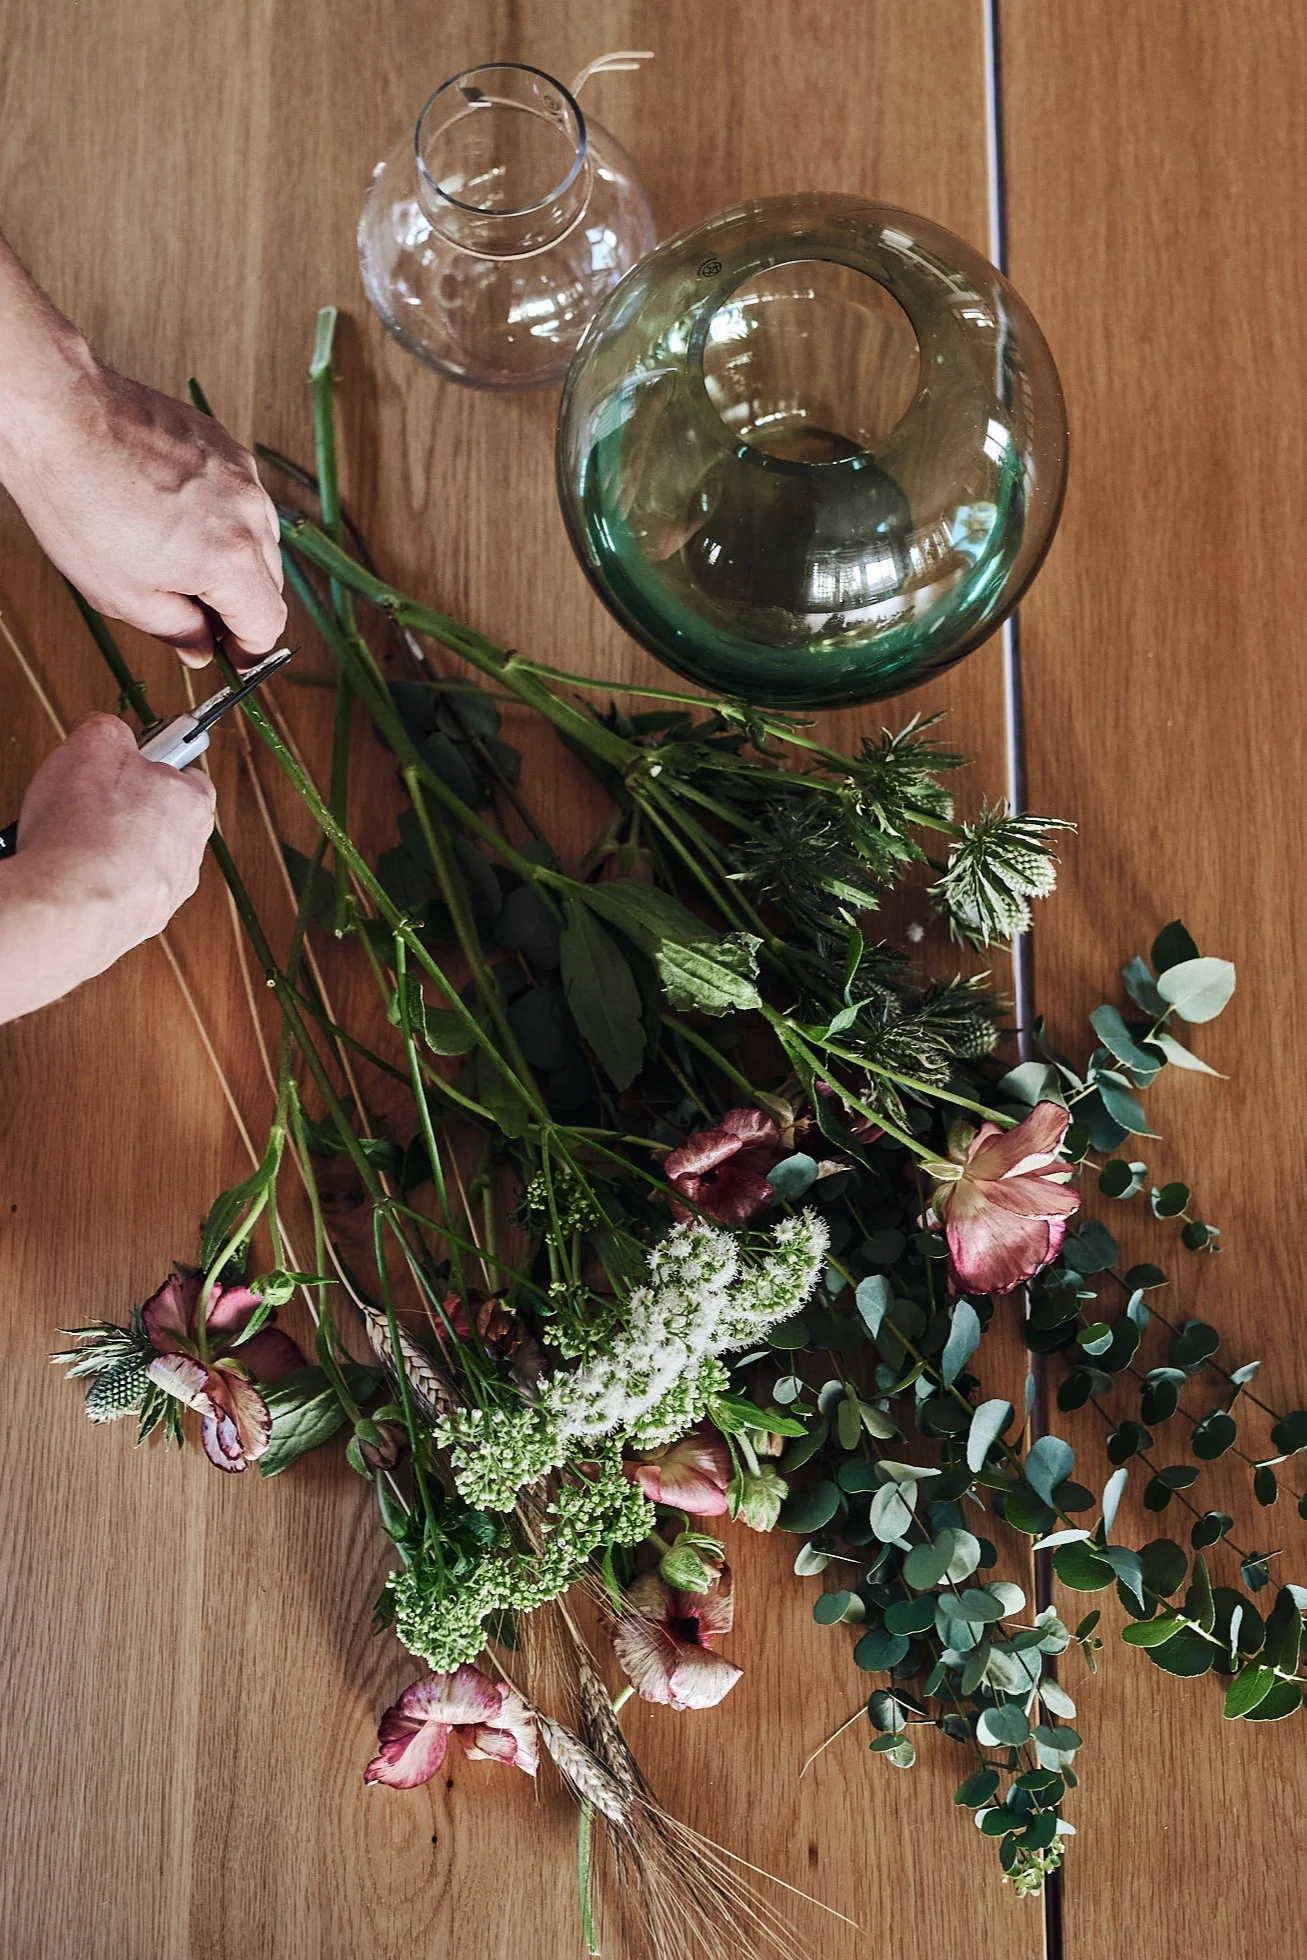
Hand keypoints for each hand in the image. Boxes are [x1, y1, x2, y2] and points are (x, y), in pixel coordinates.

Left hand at [0, 354, 286, 667]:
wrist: (58, 420)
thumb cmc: (79, 502)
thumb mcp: (122, 595)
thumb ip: (176, 630)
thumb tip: (200, 646)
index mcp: (231, 560)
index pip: (268, 623)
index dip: (248, 648)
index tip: (231, 654)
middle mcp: (249, 514)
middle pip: (269, 582)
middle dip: (238, 605)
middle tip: (196, 613)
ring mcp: (241, 474)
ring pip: (260, 537)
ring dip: (233, 558)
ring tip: (180, 557)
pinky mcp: (224, 446)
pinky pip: (242, 497)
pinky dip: (223, 517)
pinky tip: (178, 516)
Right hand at [0, 713, 215, 1021]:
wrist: (69, 907)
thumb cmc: (87, 829)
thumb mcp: (93, 744)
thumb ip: (107, 729)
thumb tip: (103, 729)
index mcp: (193, 806)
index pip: (187, 776)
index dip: (151, 765)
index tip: (128, 761)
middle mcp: (190, 856)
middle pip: (159, 821)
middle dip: (123, 811)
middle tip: (86, 801)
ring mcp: (165, 896)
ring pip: (136, 862)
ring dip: (106, 851)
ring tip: (68, 842)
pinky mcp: (136, 925)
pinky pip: (115, 895)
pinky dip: (93, 884)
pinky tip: (66, 875)